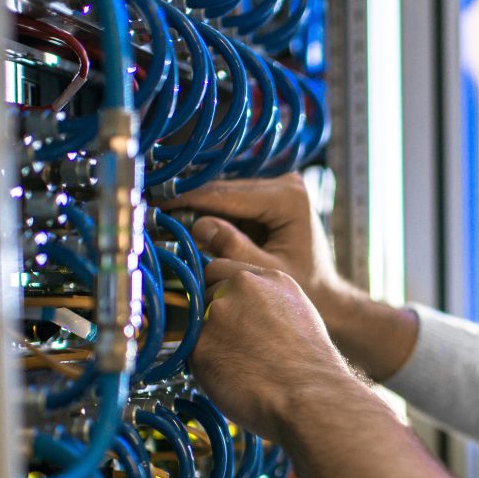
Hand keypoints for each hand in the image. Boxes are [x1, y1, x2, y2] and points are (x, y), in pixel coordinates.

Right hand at [158, 173, 351, 323]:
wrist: (328, 294)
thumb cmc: (307, 288)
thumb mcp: (266, 270)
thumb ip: (233, 248)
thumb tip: (197, 225)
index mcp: (289, 197)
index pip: (228, 194)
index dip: (189, 200)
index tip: (157, 205)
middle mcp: (286, 184)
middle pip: (224, 190)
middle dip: (188, 202)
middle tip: (150, 210)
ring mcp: (278, 187)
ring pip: (225, 194)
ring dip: (196, 205)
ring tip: (161, 216)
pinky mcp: (270, 197)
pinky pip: (232, 202)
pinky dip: (211, 212)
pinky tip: (184, 220)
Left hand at [191, 257, 353, 443]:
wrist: (311, 397)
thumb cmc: (312, 367)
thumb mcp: (298, 316)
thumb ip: (267, 303)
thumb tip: (242, 312)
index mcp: (270, 277)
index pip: (221, 270)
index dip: (220, 292)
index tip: (227, 312)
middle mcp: (241, 286)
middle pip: (204, 292)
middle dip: (211, 315)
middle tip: (233, 344)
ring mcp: (218, 313)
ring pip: (196, 323)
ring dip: (208, 340)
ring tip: (238, 365)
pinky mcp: (200, 344)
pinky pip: (191, 353)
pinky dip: (205, 367)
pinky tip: (232, 379)